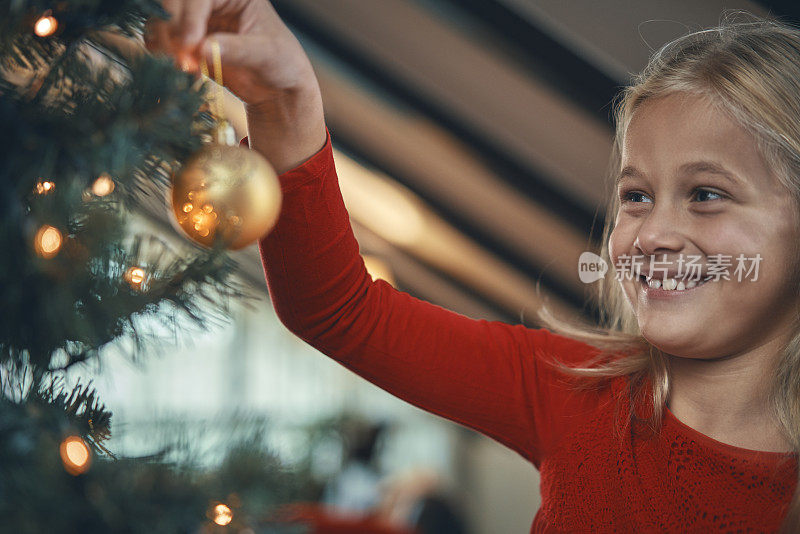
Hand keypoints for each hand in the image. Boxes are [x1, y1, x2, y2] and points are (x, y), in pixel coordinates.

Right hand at [144, 0, 326, 173]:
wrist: (278, 89)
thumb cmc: (282, 63)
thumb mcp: (266, 54)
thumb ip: (237, 50)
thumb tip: (204, 50)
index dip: (188, 17)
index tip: (188, 45)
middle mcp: (212, 3)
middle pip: (173, 2)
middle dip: (171, 28)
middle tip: (180, 58)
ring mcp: (198, 21)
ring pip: (163, 20)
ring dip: (163, 42)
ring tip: (182, 67)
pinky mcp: (189, 42)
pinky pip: (164, 42)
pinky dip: (164, 55)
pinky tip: (181, 70)